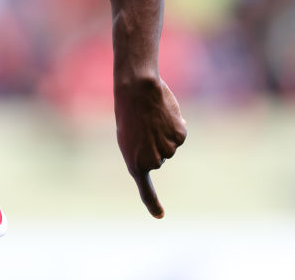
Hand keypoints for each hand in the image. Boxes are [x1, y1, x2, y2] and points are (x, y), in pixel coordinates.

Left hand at [114, 76, 186, 217]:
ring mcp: (169, 150)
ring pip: (170, 147)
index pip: (145, 190)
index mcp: (136, 164)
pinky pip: (178, 135)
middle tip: (140, 128)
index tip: (159, 216)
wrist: (137, 92)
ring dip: (162, 134)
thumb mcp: (129, 137)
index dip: (152, 203)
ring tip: (150, 120)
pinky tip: (162, 116)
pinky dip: (173, 126)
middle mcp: (154, 162)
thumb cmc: (128, 113)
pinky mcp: (180, 137)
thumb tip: (168, 147)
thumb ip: (145, 150)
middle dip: (152, 145)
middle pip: (159, 159)